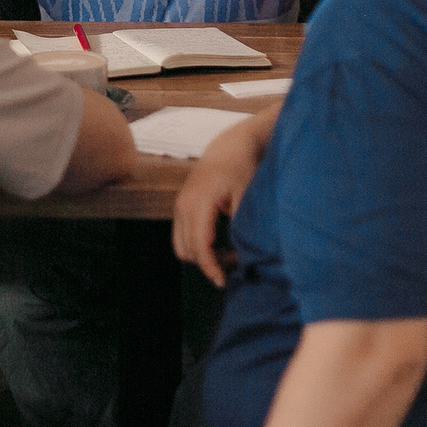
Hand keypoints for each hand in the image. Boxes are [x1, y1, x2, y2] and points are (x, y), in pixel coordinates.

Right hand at [172, 112, 272, 285]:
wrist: (229, 145)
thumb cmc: (241, 168)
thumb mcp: (246, 195)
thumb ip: (241, 224)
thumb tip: (241, 253)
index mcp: (199, 201)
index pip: (200, 245)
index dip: (210, 267)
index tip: (223, 281)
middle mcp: (183, 205)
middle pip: (187, 250)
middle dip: (208, 263)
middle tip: (235, 263)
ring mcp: (180, 206)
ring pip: (181, 246)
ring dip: (201, 256)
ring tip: (228, 254)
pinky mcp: (182, 207)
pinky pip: (182, 236)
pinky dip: (197, 246)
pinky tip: (218, 243)